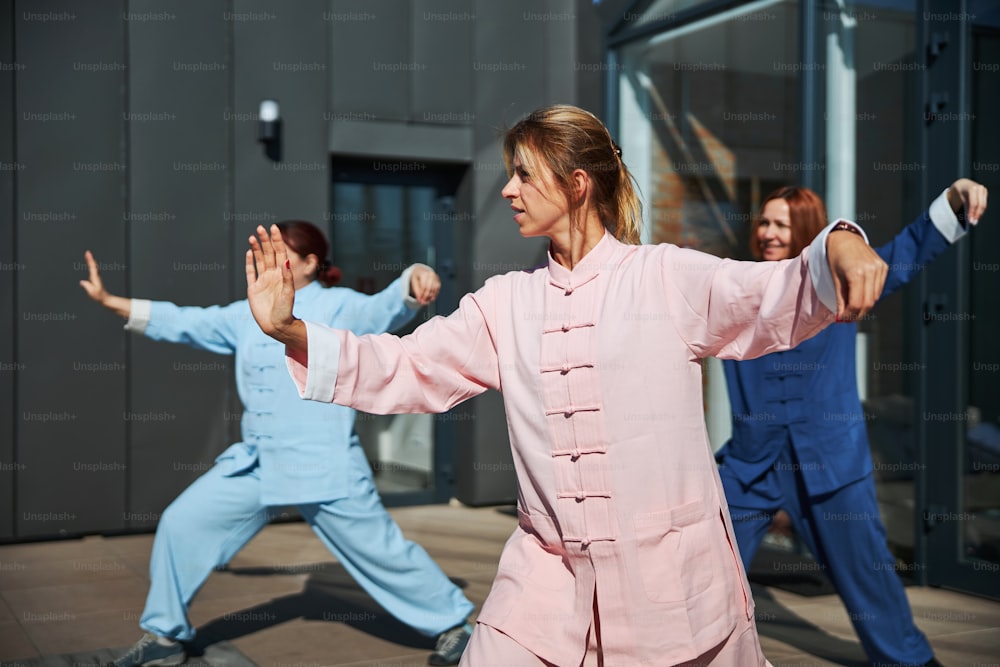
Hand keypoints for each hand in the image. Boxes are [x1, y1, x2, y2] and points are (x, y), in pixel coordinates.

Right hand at [79, 250, 109, 304]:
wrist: (104, 298)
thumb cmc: (99, 296)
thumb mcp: (92, 292)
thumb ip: (87, 286)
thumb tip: (82, 282)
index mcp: (95, 277)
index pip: (92, 267)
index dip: (90, 260)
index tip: (88, 254)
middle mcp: (96, 276)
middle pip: (93, 265)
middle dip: (90, 258)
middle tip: (88, 252)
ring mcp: (96, 277)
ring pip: (94, 267)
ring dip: (91, 261)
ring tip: (88, 255)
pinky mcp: (96, 279)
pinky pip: (93, 270)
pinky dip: (91, 265)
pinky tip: (91, 264)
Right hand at [246, 225, 305, 349]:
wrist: (276, 325)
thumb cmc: (286, 310)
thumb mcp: (289, 292)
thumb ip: (287, 277)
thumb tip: (285, 260)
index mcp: (282, 274)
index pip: (279, 253)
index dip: (277, 240)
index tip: (274, 228)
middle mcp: (272, 275)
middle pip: (268, 254)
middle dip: (265, 241)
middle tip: (260, 228)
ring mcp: (262, 281)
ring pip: (259, 260)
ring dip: (256, 249)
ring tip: (253, 237)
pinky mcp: (253, 288)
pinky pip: (251, 273)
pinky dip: (249, 263)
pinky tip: (249, 252)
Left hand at [410, 265, 441, 305]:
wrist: (421, 271)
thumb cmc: (417, 277)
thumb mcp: (414, 282)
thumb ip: (417, 291)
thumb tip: (420, 300)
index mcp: (424, 274)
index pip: (423, 286)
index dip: (421, 294)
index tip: (419, 300)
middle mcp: (431, 275)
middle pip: (429, 288)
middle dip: (426, 296)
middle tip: (423, 303)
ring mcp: (436, 277)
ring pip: (434, 289)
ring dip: (430, 296)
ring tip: (426, 301)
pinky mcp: (438, 281)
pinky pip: (437, 289)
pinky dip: (434, 294)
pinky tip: (431, 298)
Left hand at [826, 230, 887, 321]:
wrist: (845, 238)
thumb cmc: (835, 258)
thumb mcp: (834, 279)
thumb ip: (840, 299)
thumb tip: (842, 318)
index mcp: (857, 273)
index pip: (857, 303)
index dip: (849, 315)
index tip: (842, 319)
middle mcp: (871, 270)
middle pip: (868, 302)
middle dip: (857, 314)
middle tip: (847, 318)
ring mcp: (880, 268)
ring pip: (874, 297)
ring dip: (863, 306)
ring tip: (851, 307)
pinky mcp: (883, 267)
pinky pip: (878, 289)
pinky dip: (869, 296)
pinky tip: (859, 295)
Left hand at [946, 178, 987, 224]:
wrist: (962, 184)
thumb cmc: (957, 191)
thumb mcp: (955, 197)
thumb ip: (957, 205)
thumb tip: (957, 219)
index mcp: (970, 188)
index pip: (973, 203)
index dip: (972, 212)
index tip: (969, 221)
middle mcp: (978, 188)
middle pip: (980, 204)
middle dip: (976, 215)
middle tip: (973, 223)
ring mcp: (983, 190)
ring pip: (983, 205)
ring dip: (979, 214)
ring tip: (975, 221)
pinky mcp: (985, 193)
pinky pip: (984, 204)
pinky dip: (980, 211)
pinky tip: (976, 216)